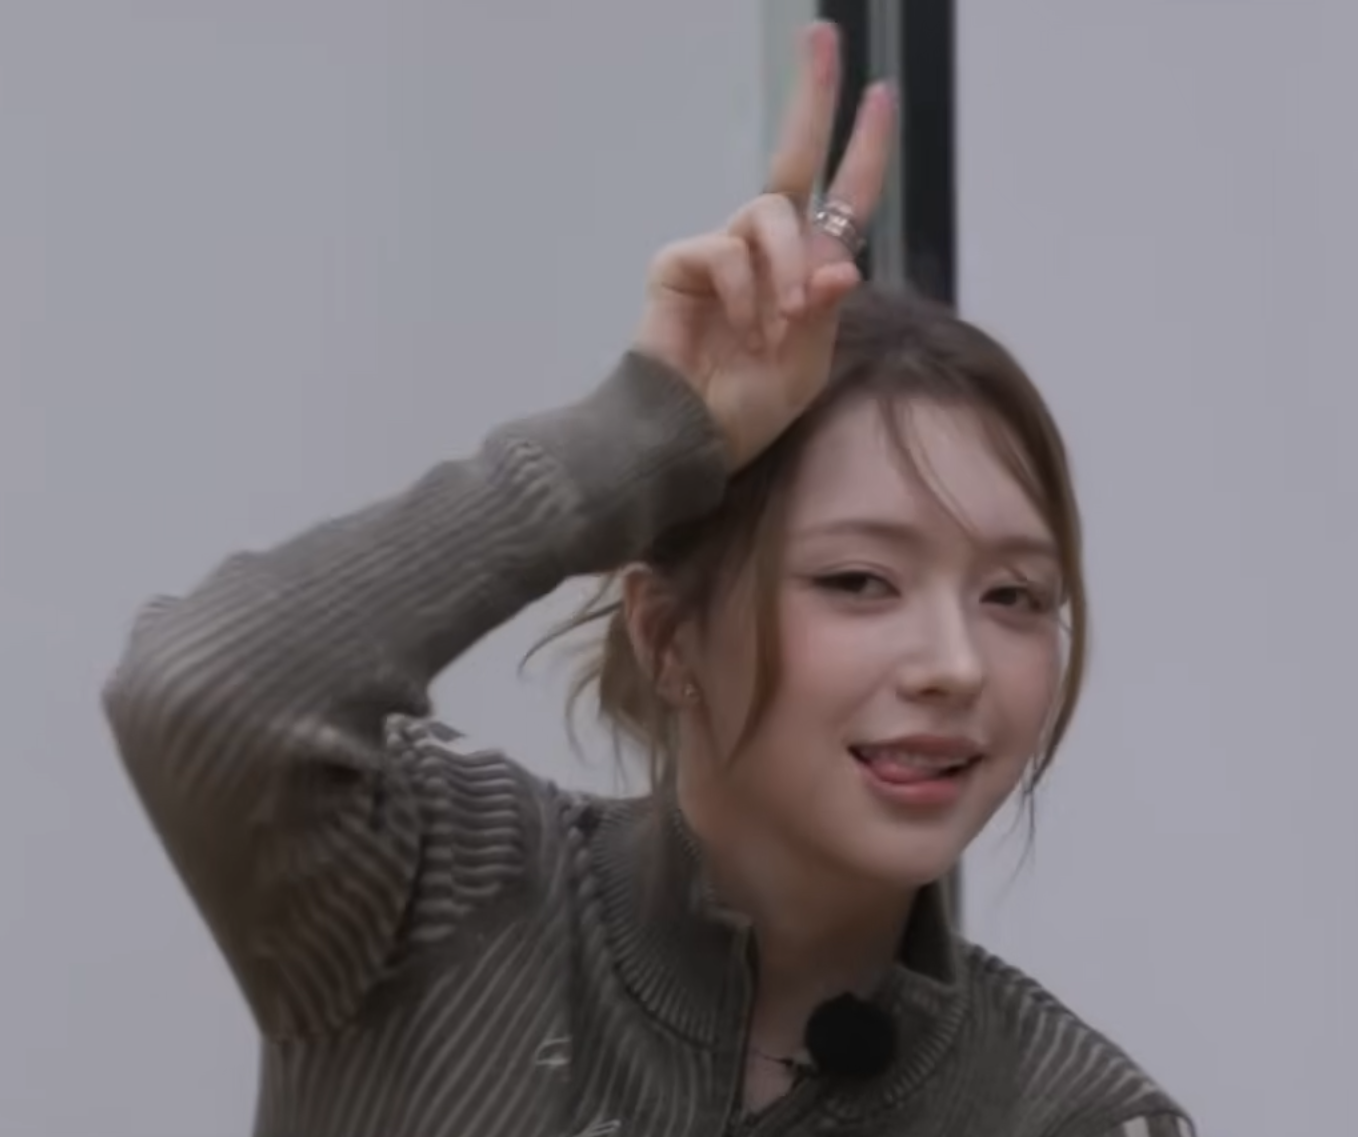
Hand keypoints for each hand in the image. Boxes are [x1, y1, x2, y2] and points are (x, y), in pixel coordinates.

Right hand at [633, 21, 895, 469]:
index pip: (839, 201)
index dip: (863, 150)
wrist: (690, 439)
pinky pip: (726, 251)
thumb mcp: (806, 365)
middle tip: (822, 33)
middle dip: (812, 97)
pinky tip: (741, 329)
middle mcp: (761, 252)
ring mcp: (719, 253)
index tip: (880, 92)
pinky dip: (745, 292)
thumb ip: (824, 311)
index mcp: (801, 274)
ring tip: (776, 326)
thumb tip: (840, 262)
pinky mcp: (679, 262)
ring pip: (769, 216)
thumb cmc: (746, 411)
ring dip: (783, 269)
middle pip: (791, 161)